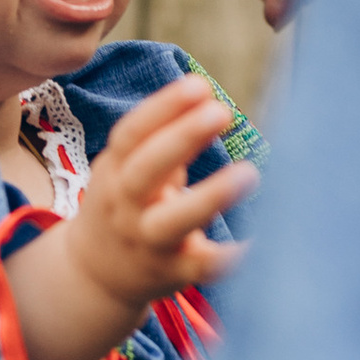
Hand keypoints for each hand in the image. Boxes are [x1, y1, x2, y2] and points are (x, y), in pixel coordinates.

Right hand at [7, 75, 245, 359]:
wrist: (95, 275)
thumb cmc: (126, 205)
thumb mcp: (126, 168)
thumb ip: (162, 137)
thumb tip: (207, 96)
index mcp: (114, 172)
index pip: (130, 134)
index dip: (162, 108)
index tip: (199, 84)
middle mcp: (125, 207)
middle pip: (145, 171)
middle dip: (181, 139)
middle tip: (222, 111)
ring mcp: (147, 242)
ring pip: (171, 223)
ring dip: (209, 197)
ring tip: (250, 173)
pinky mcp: (173, 273)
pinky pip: (203, 266)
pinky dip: (232, 256)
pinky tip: (264, 240)